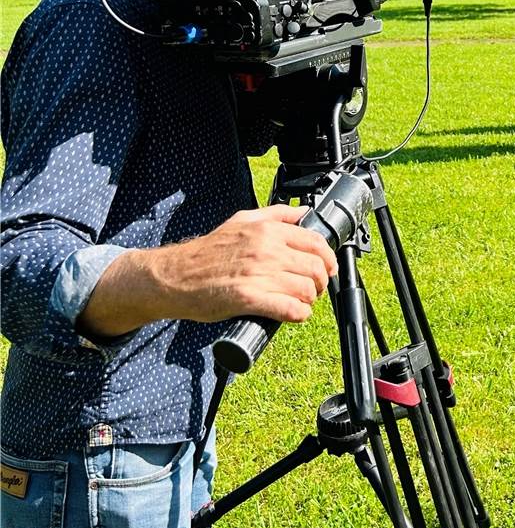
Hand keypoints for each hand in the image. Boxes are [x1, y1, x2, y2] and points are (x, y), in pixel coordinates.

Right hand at [79, 205, 338, 338]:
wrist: (175, 276)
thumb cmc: (208, 252)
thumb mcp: (242, 220)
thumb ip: (276, 214)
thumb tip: (305, 213)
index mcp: (267, 230)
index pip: (315, 241)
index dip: (328, 258)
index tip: (327, 268)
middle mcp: (266, 249)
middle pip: (315, 266)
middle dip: (320, 281)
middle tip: (314, 289)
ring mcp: (258, 274)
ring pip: (305, 288)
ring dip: (309, 299)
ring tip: (300, 301)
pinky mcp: (248, 299)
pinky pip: (289, 309)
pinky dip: (298, 314)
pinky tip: (294, 314)